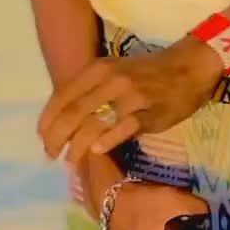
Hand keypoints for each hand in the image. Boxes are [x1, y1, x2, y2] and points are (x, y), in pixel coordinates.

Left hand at [38, 36, 222, 166]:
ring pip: (94, 123)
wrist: (189, 67)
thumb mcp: (115, 72)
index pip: (63, 94)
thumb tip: (63, 121)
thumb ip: (91, 91)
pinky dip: (106, 141)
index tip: (41, 137)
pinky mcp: (150, 112)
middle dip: (56, 137)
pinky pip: (122, 128)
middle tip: (50, 155)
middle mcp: (111, 80)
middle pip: (74, 112)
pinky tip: (96, 151)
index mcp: (99, 68)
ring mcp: (131, 96)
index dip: (48, 119)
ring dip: (77, 146)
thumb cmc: (148, 72)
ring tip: (70, 161)